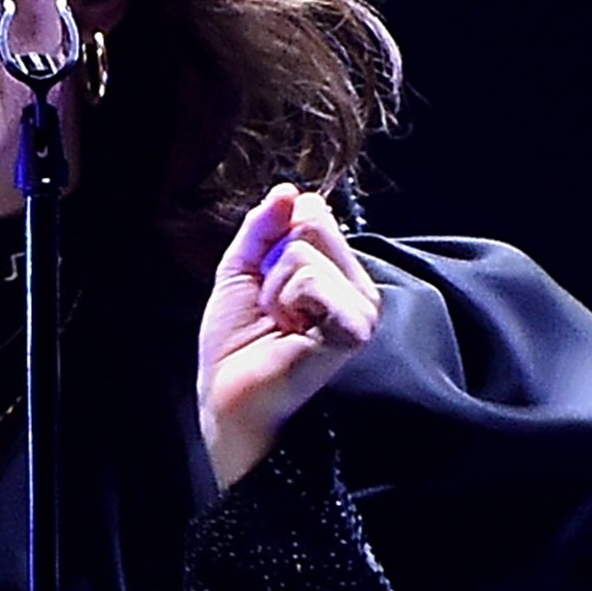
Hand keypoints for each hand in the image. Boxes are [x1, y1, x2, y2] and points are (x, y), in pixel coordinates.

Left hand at [196, 183, 381, 488]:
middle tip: (272, 309)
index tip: (266, 286)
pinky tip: (291, 334)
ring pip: (305, 251)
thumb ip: (262, 228)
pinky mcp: (355, 327)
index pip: (312, 212)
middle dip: (272, 264)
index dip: (273, 243)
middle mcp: (357, 286)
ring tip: (281, 325)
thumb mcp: (242, 271)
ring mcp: (363, 307)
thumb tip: (288, 190)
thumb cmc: (236, 346)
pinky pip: (311, 279)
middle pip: (312, 222)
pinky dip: (285, 302)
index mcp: (336, 272)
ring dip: (275, 289)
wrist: (228, 399)